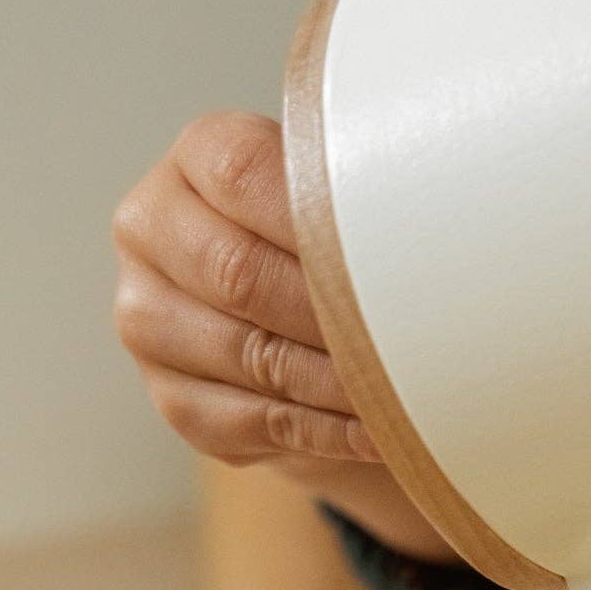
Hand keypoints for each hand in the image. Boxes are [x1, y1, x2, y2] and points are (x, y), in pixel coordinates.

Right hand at [113, 113, 455, 560]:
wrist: (300, 322)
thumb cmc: (335, 244)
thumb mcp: (345, 200)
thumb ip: (365, 200)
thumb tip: (442, 232)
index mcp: (196, 159)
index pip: (247, 175)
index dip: (321, 218)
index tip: (395, 251)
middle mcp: (151, 230)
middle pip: (239, 273)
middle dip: (333, 311)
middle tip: (408, 333)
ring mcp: (147, 317)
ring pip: (247, 355)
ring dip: (335, 381)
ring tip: (403, 390)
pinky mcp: (171, 395)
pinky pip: (250, 421)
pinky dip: (324, 430)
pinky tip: (375, 430)